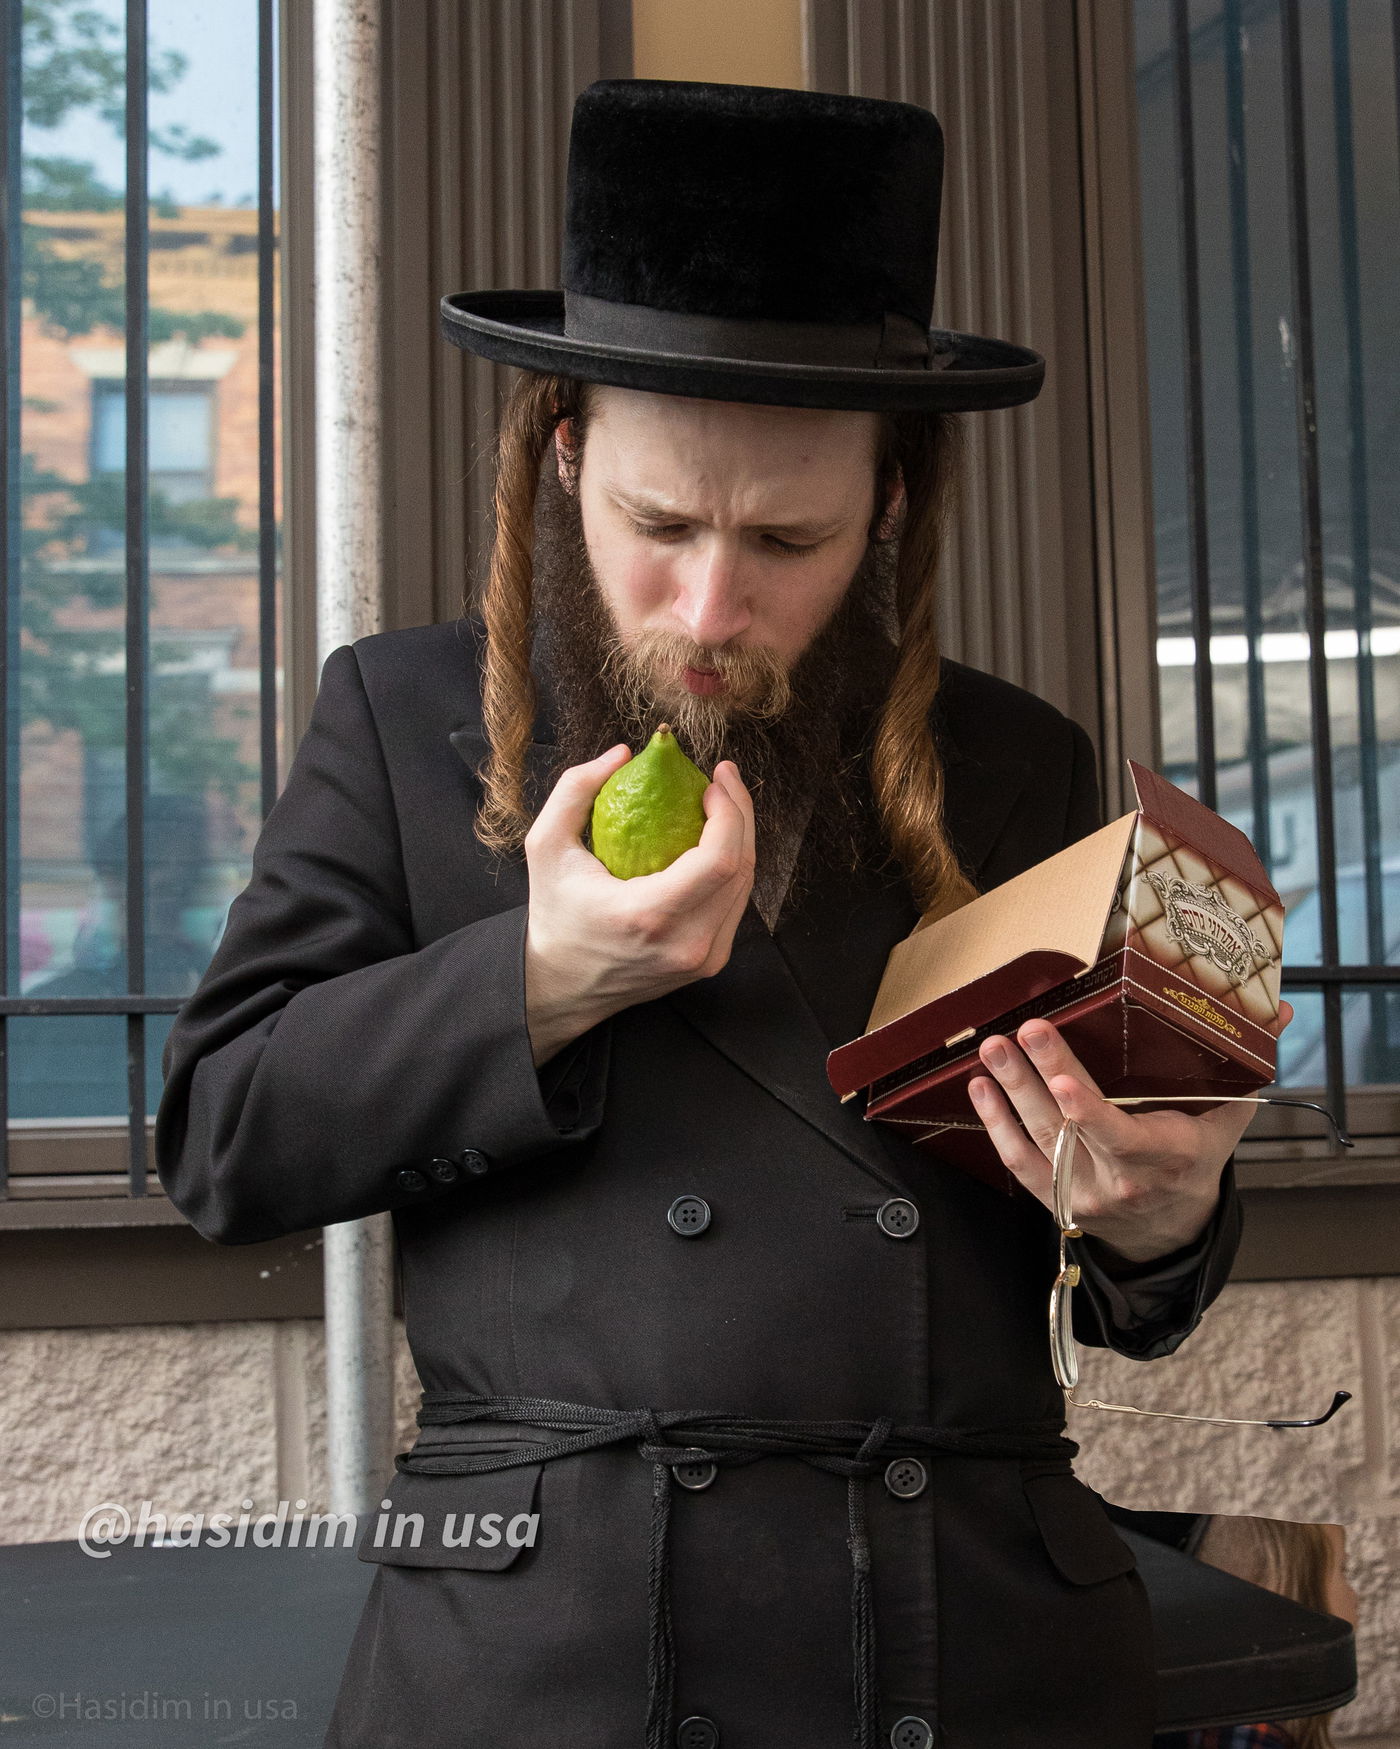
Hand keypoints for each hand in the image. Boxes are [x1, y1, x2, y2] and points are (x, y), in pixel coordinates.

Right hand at [521, 743, 755, 1063]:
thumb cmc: (553, 914)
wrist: (560, 986)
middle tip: (724, 780)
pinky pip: (735, 906)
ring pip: (745, 888)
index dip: (731, 812)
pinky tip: (717, 840)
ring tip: (722, 804)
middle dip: (741, 815)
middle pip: (742, 869)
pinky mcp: (709, 963)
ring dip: (741, 839)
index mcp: (650, 916)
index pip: (719, 860)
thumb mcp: (545, 846)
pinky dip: (732, 869)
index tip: (715, 779)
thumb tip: (622, 753)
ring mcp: (703, 959)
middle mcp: (687, 944)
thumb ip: (575, 790)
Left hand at [966, 1002, 1295, 1262]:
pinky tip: (982, 1087)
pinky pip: (1018, 1161)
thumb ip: (1244, 1068)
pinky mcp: (1053, 1197)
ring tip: (995, 1048)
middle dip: (1041, 1078)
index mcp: (1167, 1158)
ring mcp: (1082, 1192)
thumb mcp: (1227, 1120)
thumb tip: (1278, 1012)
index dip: (1089, 1113)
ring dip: (1011, 1090)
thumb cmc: (1194, 1160)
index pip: (1122, 1138)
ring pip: (1039, 1140)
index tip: (1062, 1083)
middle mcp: (1120, 1180)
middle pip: (1071, 1129)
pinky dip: (996, 1122)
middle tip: (1022, 1032)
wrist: (1168, 1228)